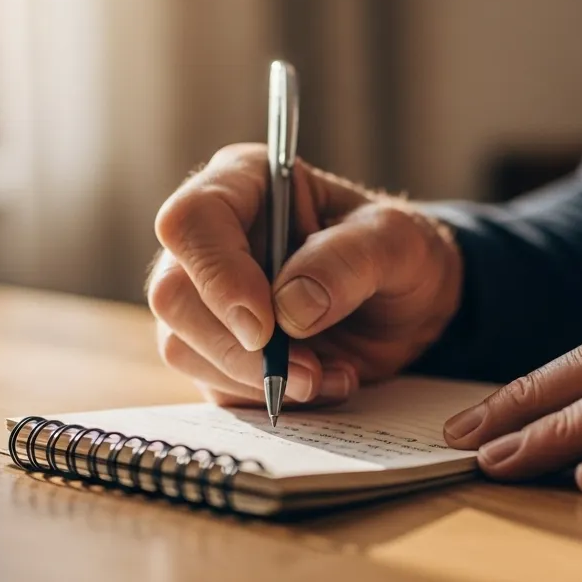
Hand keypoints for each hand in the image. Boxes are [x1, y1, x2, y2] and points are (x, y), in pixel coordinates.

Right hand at [148, 144, 461, 405]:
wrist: (409, 307)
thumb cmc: (401, 254)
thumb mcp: (398, 243)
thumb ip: (349, 261)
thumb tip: (289, 308)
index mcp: (245, 183)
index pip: (191, 223)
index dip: (218, 277)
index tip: (267, 326)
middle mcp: (212, 238)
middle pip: (173, 296)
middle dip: (239, 348)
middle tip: (308, 370)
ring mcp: (205, 296)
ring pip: (183, 348)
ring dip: (257, 379)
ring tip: (329, 375)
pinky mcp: (215, 348)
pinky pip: (213, 385)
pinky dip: (267, 398)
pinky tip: (320, 383)